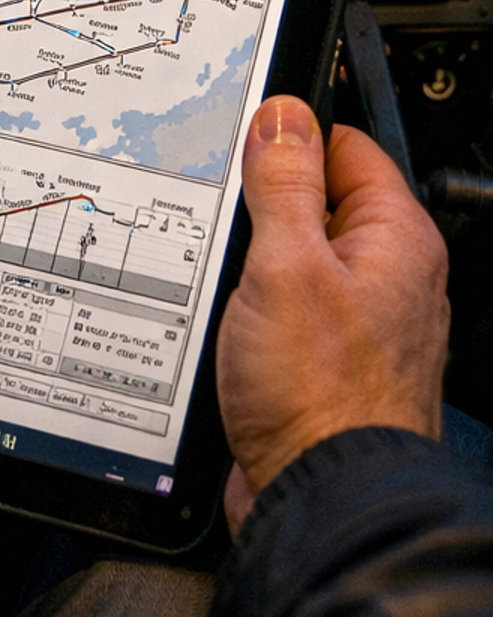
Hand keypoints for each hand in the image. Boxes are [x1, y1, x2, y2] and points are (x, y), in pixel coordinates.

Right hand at [217, 97, 448, 534]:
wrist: (319, 500)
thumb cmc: (320, 396)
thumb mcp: (285, 265)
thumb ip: (285, 184)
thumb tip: (284, 116)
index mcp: (396, 240)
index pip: (345, 148)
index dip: (289, 138)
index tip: (241, 141)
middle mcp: (387, 279)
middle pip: (315, 204)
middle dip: (261, 205)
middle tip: (220, 215)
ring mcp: (356, 323)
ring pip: (291, 260)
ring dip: (249, 262)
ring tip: (221, 276)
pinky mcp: (321, 362)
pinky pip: (282, 310)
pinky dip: (248, 307)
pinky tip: (222, 320)